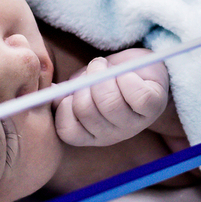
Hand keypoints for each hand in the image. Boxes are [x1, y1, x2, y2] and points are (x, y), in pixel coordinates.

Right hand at [54, 48, 170, 146]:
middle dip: (85, 83)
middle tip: (92, 69)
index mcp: (90, 134)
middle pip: (87, 111)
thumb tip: (47, 93)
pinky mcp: (153, 107)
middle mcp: (112, 135)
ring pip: (111, 103)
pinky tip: (126, 74)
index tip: (71, 89)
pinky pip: (137, 95)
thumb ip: (63, 94)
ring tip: (105, 66)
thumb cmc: (106, 78)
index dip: (65, 106)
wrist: (139, 68)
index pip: (67, 130)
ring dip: (104, 75)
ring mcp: (134, 124)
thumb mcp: (81, 86)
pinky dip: (128, 78)